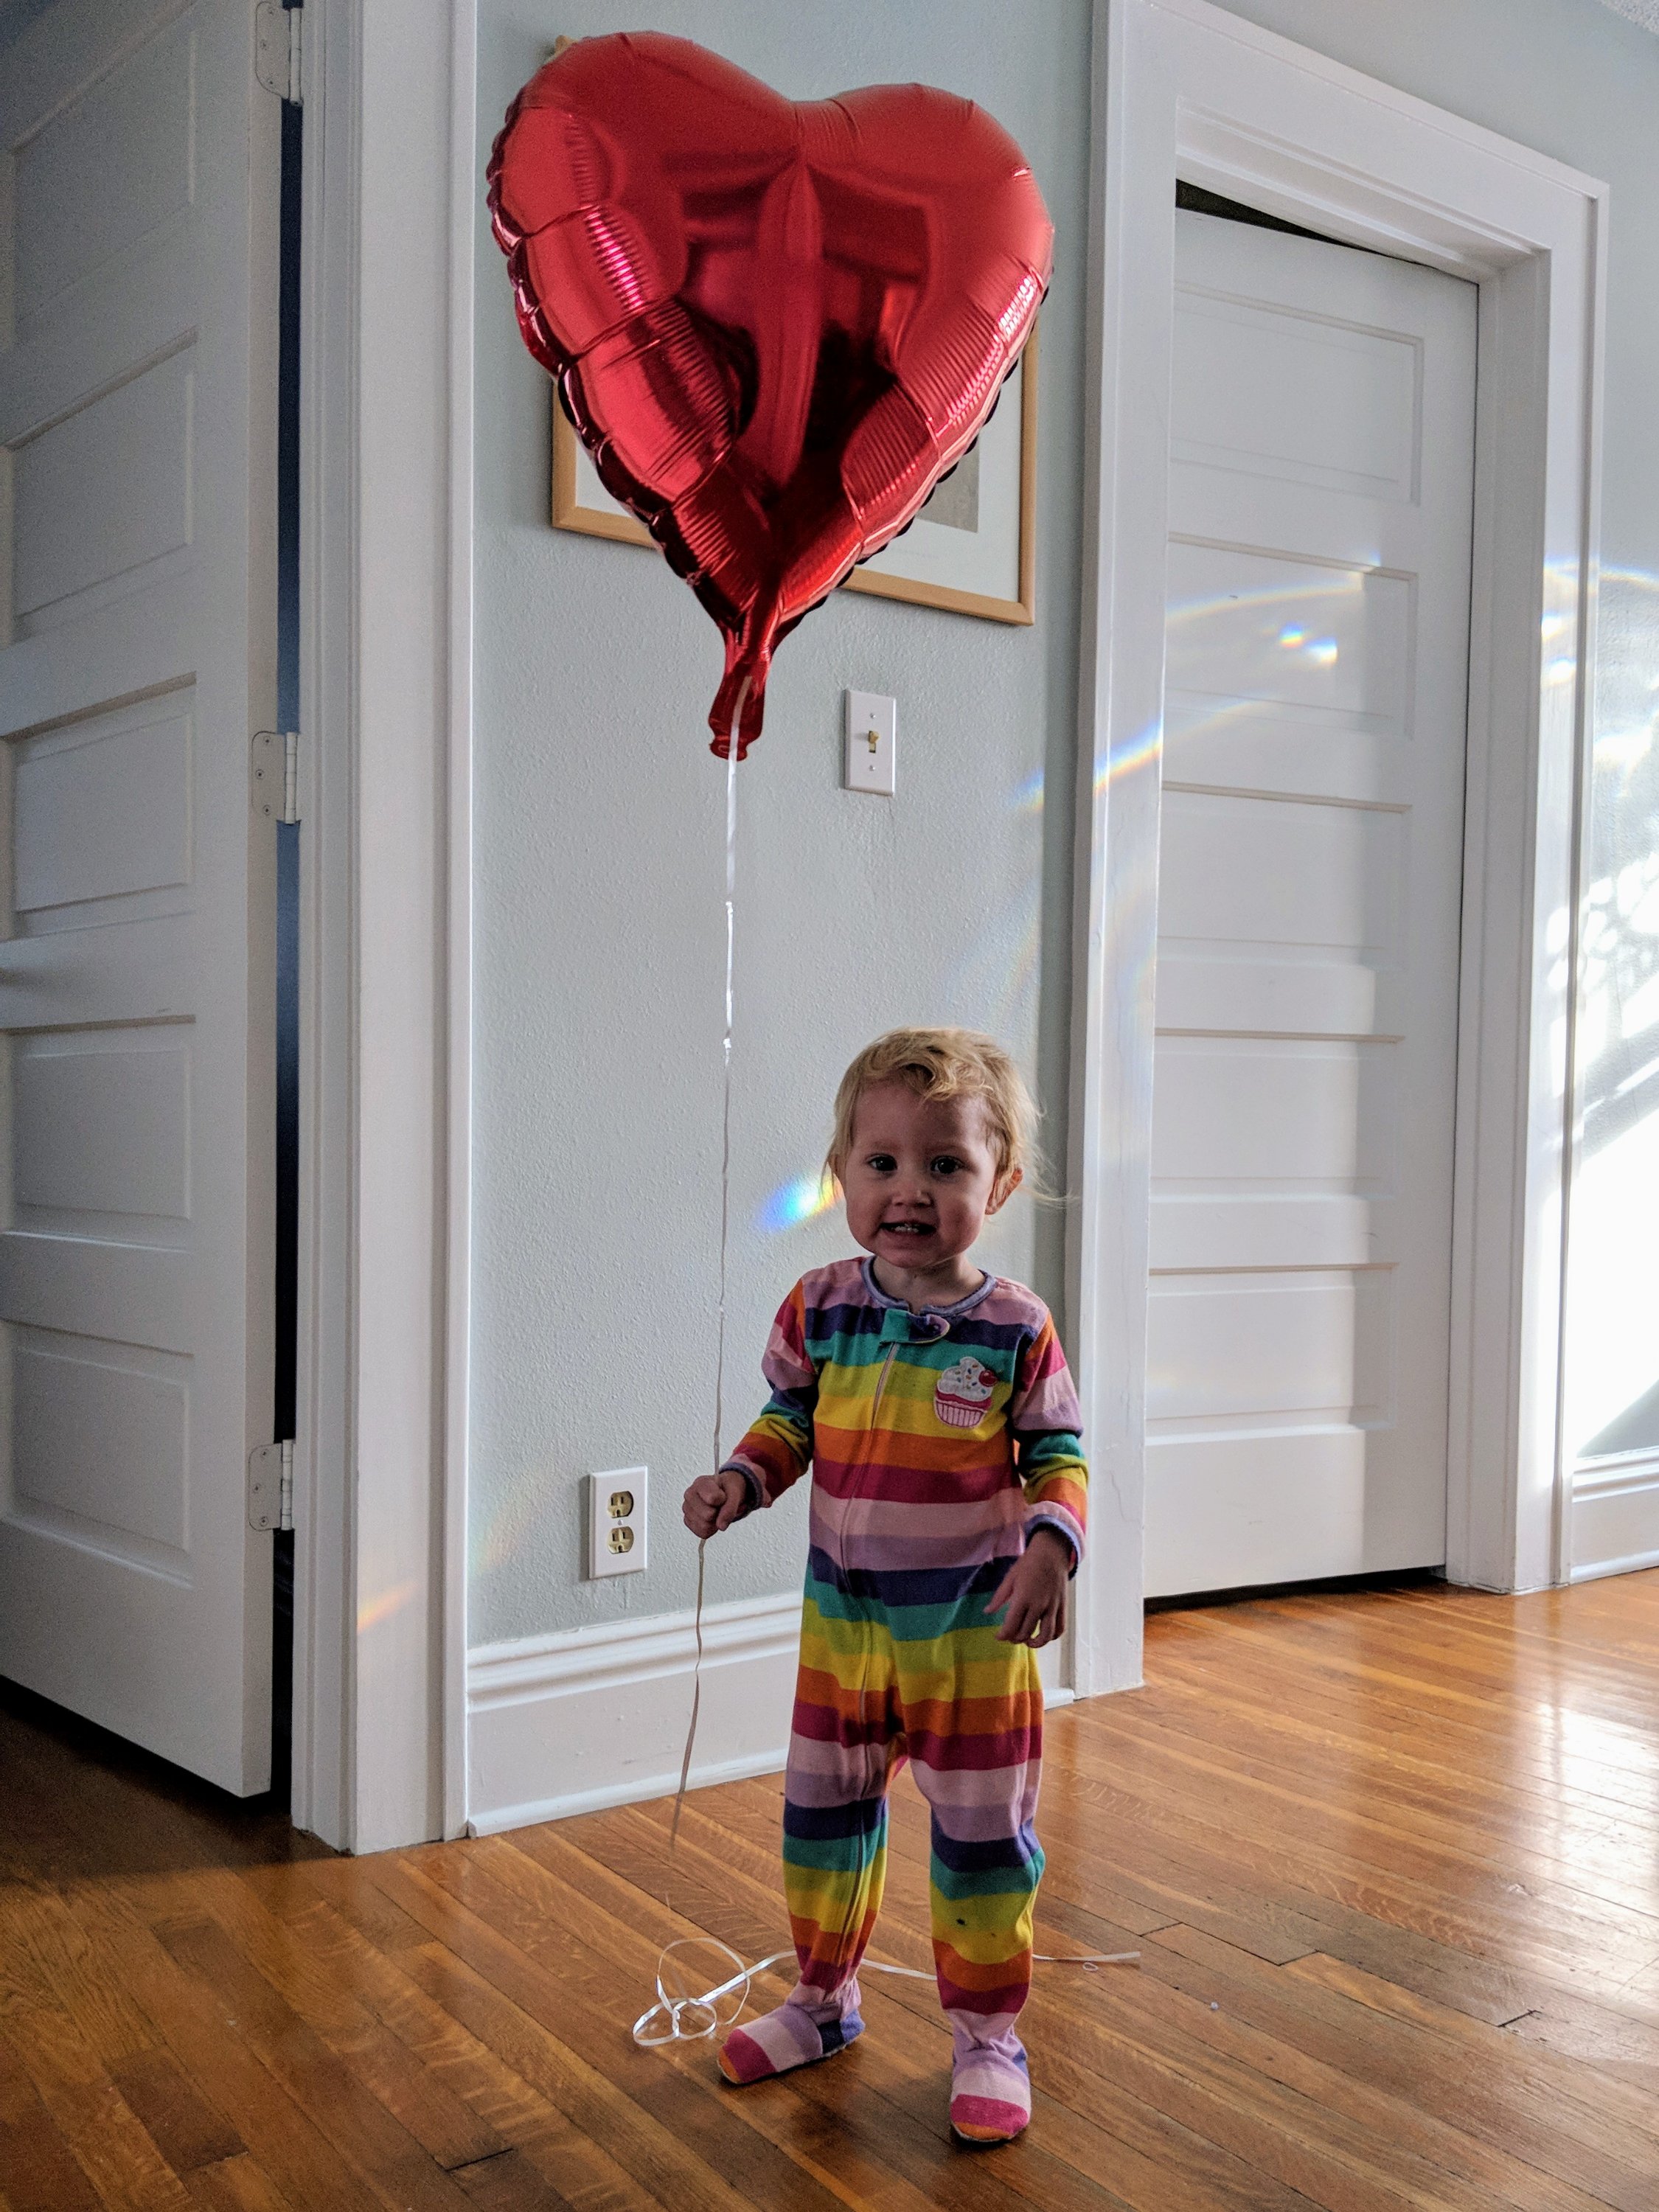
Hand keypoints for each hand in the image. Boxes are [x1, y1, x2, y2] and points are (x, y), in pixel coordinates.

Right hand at [683, 1468, 747, 1539]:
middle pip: (708, 1515)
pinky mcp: (688, 1521)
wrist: (723, 1492)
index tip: (723, 1495)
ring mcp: (687, 1509)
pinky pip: (702, 1533)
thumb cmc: (727, 1490)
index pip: (712, 1498)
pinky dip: (711, 1529)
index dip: (723, 1500)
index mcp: (700, 1483)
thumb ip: (730, 1508)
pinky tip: (711, 1519)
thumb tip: (721, 1527)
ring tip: (716, 1512)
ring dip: (715, 1522)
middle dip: (719, 1513)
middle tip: (720, 1505)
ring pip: (704, 1526)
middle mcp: (689, 1495)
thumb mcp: (735, 1493)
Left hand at [989, 1527, 1070, 1646]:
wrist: (1051, 1553)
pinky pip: (1060, 1628)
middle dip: (1015, 1638)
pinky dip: (1053, 1636)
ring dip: (1035, 1643)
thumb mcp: (1010, 1578)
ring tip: (1027, 1642)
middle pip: (1026, 1632)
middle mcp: (1038, 1605)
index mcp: (1023, 1597)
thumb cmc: (1028, 1564)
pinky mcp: (1063, 1606)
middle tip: (1010, 1636)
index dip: (1003, 1635)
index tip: (999, 1636)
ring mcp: (1052, 1607)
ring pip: (1045, 1635)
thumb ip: (999, 1597)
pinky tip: (1044, 1635)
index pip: (1011, 1625)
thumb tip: (987, 1612)